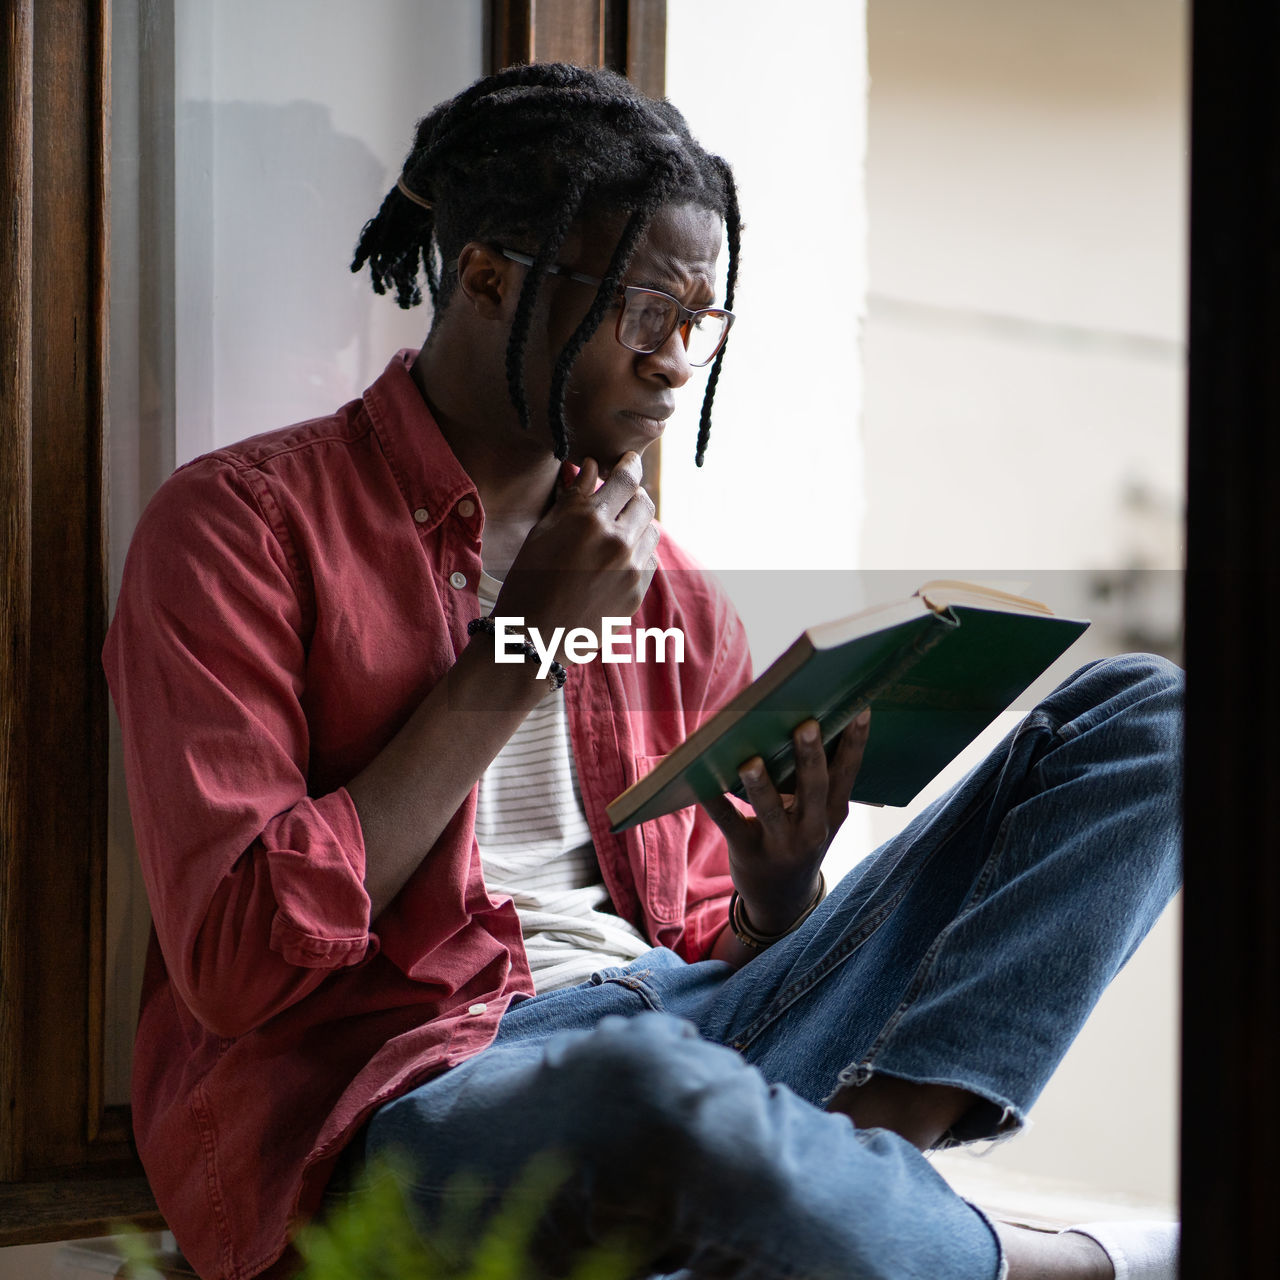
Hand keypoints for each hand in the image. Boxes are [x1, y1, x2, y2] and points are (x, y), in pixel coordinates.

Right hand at [493, 452, 658, 641]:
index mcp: (589, 521)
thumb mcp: (544, 532)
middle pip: (645, 502)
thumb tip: (593, 467)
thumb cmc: (529, 579)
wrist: (534, 637)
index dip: (630, 465)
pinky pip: (648, 561)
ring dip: (637, 526)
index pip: (626, 479)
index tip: (630, 461)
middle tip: (621, 499)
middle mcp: (616, 542)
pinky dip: (637, 554)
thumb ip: (574, 498)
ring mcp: (630, 570)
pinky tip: (616, 562)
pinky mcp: (636, 593)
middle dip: (634, 496)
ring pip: (651, 532)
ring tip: (615, 533)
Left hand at [701, 711, 870, 934]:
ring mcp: (781, 844)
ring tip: (750, 761)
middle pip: (814, 788)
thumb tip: (802, 725)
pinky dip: (715, 802)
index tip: (859, 709)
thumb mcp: (818, 818)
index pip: (848, 773)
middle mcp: (812, 829)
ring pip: (771, 811)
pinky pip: (730, 823)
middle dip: (811, 757)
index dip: (855, 742)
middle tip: (807, 724)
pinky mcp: (749, 852)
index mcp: (833, 813)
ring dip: (760, 785)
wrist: (781, 902)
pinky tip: (701, 783)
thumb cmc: (799, 840)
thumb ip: (816, 783)